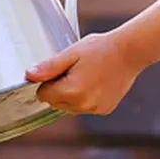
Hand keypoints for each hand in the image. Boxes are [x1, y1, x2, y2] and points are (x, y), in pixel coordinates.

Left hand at [26, 30, 140, 116]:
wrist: (129, 52)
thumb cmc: (102, 49)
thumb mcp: (71, 53)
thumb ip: (49, 67)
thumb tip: (29, 75)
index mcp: (72, 91)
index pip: (43, 95)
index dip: (48, 81)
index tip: (61, 70)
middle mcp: (83, 104)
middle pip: (55, 103)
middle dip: (58, 89)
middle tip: (74, 70)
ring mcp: (95, 109)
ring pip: (69, 107)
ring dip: (71, 95)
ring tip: (86, 75)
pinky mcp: (104, 110)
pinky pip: (84, 107)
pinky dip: (85, 98)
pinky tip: (95, 82)